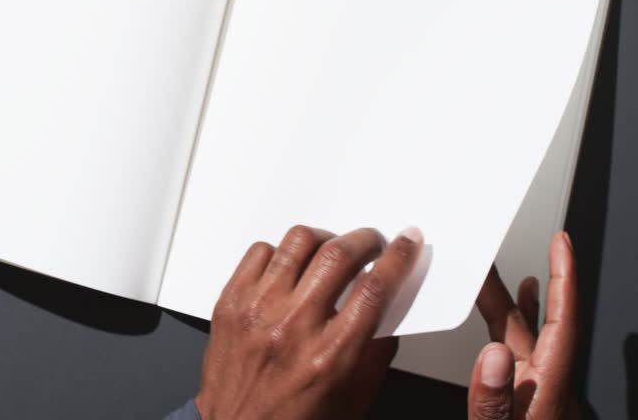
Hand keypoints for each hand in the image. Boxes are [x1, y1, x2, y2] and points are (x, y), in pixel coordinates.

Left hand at [194, 225, 423, 419]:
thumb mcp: (355, 397)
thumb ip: (377, 350)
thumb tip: (391, 302)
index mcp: (330, 356)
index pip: (374, 289)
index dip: (399, 257)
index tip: (408, 242)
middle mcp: (292, 328)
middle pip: (339, 255)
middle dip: (366, 240)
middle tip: (372, 244)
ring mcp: (256, 311)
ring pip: (298, 242)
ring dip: (325, 239)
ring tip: (331, 252)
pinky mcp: (230, 303)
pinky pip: (260, 252)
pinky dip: (282, 253)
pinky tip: (290, 268)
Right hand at [469, 231, 579, 419]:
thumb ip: (492, 402)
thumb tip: (493, 355)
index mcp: (546, 393)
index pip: (562, 324)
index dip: (563, 279)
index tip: (562, 245)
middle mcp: (546, 388)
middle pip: (535, 325)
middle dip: (508, 284)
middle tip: (488, 252)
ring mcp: (537, 393)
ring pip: (525, 338)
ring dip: (510, 302)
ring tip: (494, 274)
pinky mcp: (524, 401)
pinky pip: (523, 354)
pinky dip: (518, 327)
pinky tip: (515, 312)